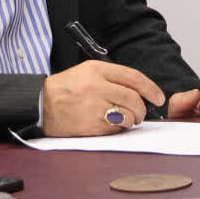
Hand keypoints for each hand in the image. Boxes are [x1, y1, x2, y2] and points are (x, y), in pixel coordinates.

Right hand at [41, 60, 165, 135]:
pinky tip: (108, 124)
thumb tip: (138, 91)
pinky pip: (113, 128)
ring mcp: (93, 107)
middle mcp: (96, 87)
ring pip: (126, 115)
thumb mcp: (87, 71)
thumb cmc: (66, 88)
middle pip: (133, 98)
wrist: (41, 104)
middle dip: (141, 109)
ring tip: (125, 119)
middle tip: (140, 114)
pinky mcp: (90, 125)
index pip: (133, 77)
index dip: (150, 88)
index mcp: (97, 70)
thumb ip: (112, 77)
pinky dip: (116, 128)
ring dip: (131, 120)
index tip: (159, 97)